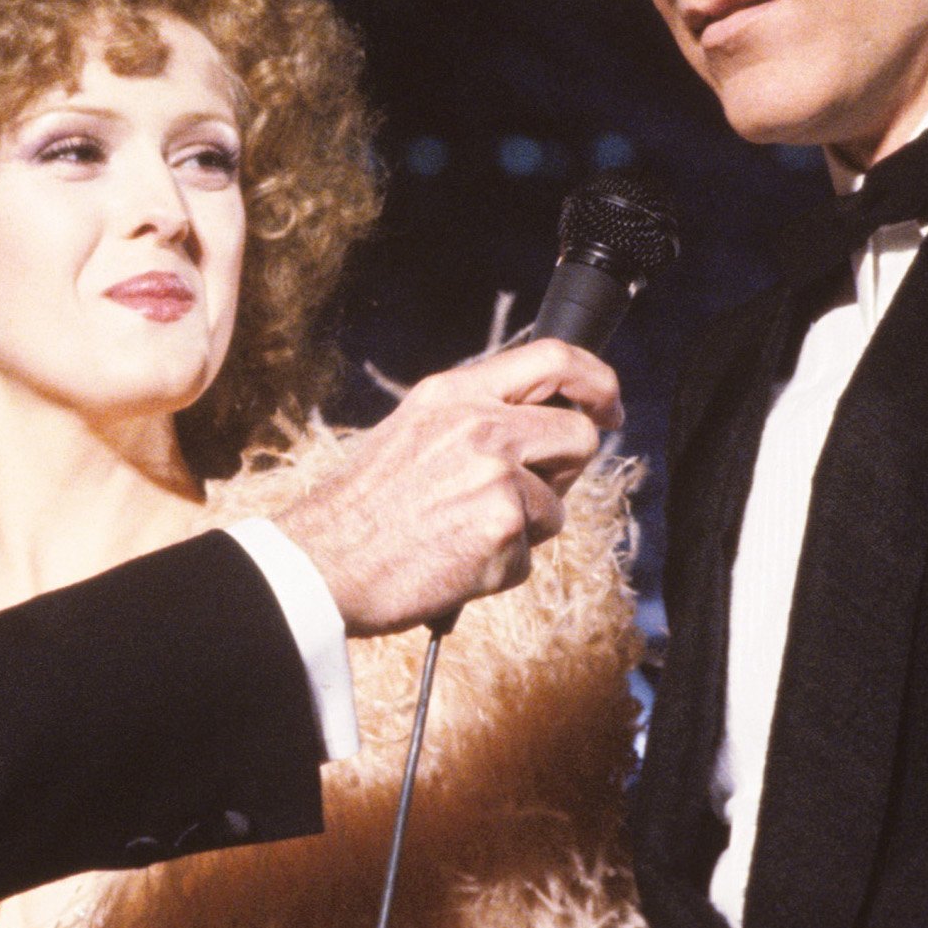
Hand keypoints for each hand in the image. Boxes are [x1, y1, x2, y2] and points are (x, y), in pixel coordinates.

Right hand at [275, 339, 618, 636]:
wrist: (320, 564)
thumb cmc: (362, 509)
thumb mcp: (413, 432)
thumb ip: (476, 419)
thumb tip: (542, 428)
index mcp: (454, 393)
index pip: (554, 357)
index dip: (597, 380)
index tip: (608, 407)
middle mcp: (481, 424)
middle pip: (578, 436)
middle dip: (562, 472)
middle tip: (518, 497)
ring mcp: (495, 475)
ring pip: (556, 506)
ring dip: (522, 531)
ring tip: (459, 535)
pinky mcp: (503, 528)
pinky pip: (531, 554)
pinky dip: (500, 569)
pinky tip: (453, 562)